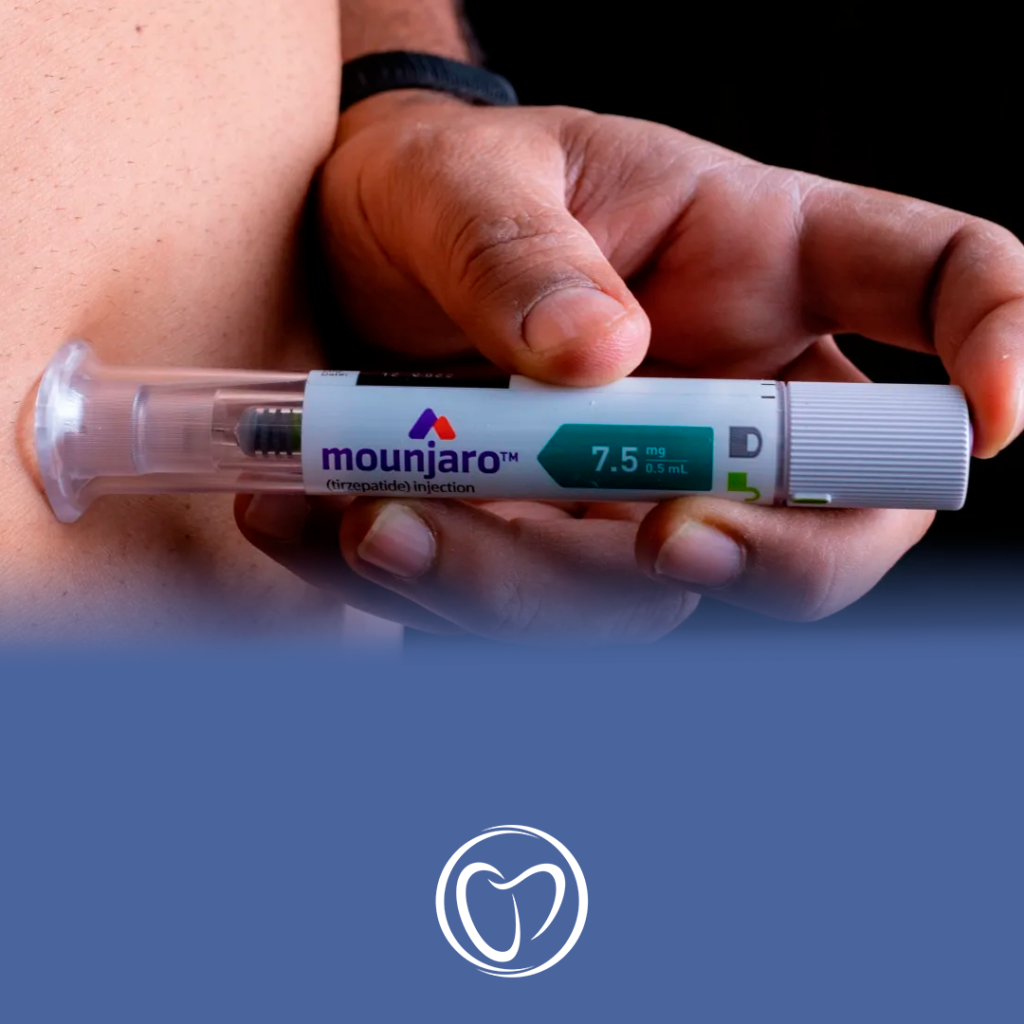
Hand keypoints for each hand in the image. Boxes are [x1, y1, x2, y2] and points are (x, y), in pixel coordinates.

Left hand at [238, 95, 1023, 642]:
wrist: (343, 253)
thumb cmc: (432, 185)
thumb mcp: (457, 181)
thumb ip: (515, 254)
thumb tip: (596, 359)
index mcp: (760, 262)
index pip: (935, 283)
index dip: (994, 347)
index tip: (996, 420)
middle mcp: (725, 391)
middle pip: (826, 516)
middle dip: (763, 555)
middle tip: (652, 540)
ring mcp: (639, 482)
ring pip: (648, 588)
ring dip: (523, 585)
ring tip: (378, 526)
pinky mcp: (549, 540)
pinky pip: (527, 605)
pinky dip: (432, 591)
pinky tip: (330, 530)